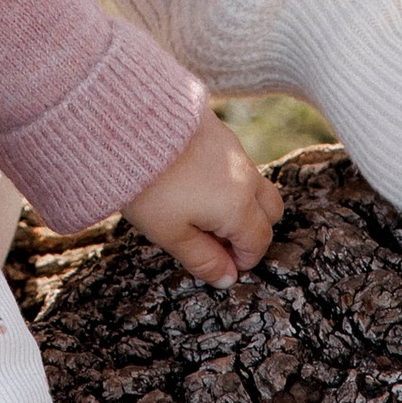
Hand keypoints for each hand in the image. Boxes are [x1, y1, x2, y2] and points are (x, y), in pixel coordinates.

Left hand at [122, 99, 282, 285]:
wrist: (132, 123)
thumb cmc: (150, 184)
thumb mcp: (171, 234)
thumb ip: (203, 260)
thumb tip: (227, 279)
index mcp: (238, 208)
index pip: (259, 242)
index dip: (243, 260)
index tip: (221, 263)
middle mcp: (245, 177)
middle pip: (270, 211)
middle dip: (252, 229)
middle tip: (216, 237)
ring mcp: (235, 150)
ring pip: (255, 184)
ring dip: (239, 202)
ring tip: (201, 208)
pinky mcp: (221, 130)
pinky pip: (238, 161)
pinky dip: (228, 178)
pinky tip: (194, 180)